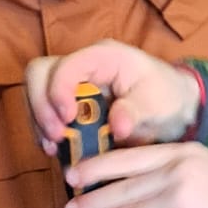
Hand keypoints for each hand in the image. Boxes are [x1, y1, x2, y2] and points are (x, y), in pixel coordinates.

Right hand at [25, 43, 200, 152]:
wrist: (172, 109)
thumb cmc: (166, 97)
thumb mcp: (158, 104)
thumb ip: (136, 111)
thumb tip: (117, 125)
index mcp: (103, 57)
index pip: (66, 65)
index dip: (59, 91)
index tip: (67, 119)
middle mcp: (81, 66)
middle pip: (39, 73)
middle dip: (41, 106)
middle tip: (56, 136)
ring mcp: (71, 84)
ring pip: (35, 92)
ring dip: (39, 121)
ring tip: (54, 147)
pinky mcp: (68, 104)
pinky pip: (43, 112)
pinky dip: (44, 131)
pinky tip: (57, 150)